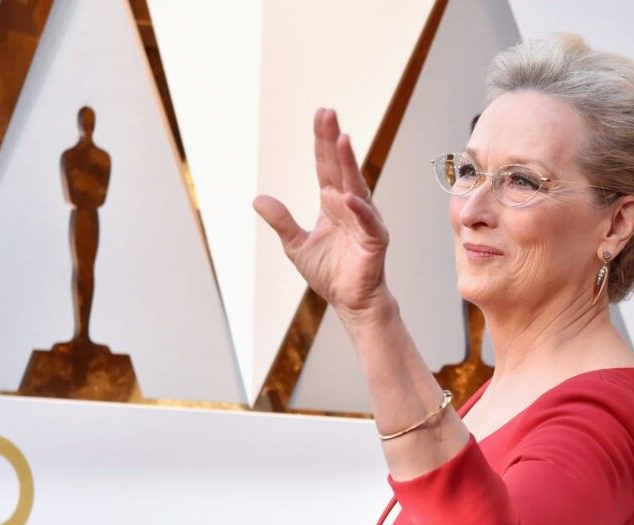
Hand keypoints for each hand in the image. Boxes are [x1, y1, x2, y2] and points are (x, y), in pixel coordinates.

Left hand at [254, 108, 391, 324]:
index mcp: (332, 203)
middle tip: (330, 114)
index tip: (321, 115)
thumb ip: (281, 221)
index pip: (325, 166)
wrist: (349, 301)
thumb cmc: (330, 273)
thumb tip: (258, 199)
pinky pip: (367, 222)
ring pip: (356, 187)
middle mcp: (350, 206)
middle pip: (341, 168)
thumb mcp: (295, 245)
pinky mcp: (375, 240)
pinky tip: (348, 197)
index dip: (322, 142)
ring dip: (349, 164)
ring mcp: (365, 220)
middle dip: (335, 141)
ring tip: (342, 140)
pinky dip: (359, 210)